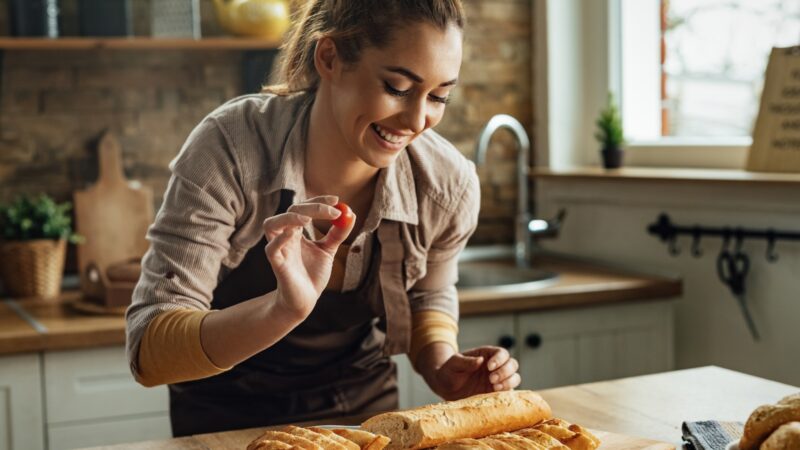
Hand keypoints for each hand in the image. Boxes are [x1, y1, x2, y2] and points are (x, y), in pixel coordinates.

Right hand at [262, 195, 354, 318]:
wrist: (305, 300)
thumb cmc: (312, 274)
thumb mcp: (328, 251)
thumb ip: (337, 233)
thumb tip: (351, 214)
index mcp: (296, 231)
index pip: (303, 207)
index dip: (318, 201)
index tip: (336, 200)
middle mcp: (284, 236)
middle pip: (291, 211)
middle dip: (313, 207)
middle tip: (334, 211)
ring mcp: (279, 250)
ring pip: (271, 224)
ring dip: (289, 217)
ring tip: (308, 218)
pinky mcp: (277, 265)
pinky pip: (271, 249)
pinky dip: (280, 239)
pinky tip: (293, 233)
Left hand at [430, 346, 520, 400]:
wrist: (445, 388)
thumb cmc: (449, 371)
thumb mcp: (453, 363)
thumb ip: (466, 361)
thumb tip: (480, 360)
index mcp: (487, 355)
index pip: (502, 353)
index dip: (500, 359)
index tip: (489, 367)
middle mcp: (495, 367)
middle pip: (512, 364)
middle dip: (505, 371)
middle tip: (491, 379)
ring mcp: (497, 380)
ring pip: (515, 378)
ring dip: (509, 382)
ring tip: (495, 388)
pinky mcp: (496, 393)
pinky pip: (509, 392)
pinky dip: (507, 393)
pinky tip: (496, 395)